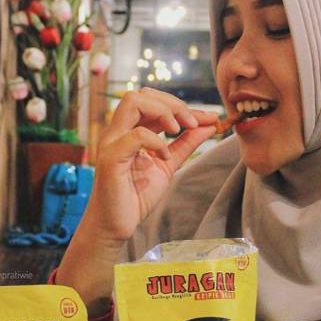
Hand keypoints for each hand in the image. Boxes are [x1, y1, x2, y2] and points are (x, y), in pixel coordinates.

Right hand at [84, 87, 218, 243]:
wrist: (116, 226)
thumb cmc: (136, 197)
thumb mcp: (168, 165)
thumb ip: (186, 144)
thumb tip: (209, 124)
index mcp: (129, 131)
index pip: (152, 101)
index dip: (181, 106)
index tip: (207, 118)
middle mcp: (118, 132)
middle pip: (141, 94)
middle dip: (172, 103)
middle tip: (193, 123)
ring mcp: (112, 142)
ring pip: (133, 102)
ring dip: (163, 111)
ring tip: (178, 130)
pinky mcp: (111, 158)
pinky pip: (136, 135)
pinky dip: (156, 141)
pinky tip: (164, 156)